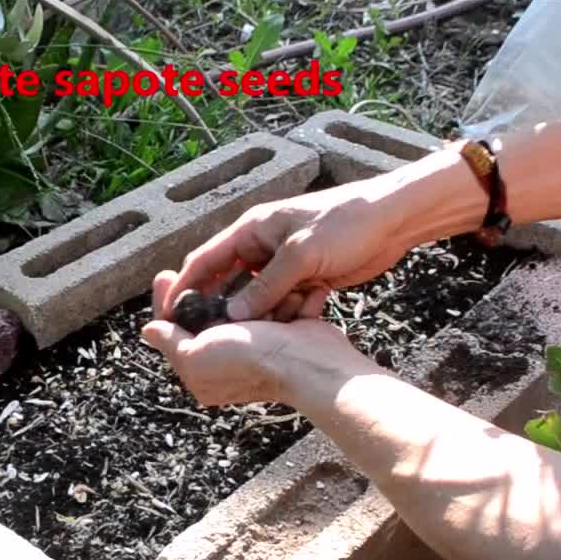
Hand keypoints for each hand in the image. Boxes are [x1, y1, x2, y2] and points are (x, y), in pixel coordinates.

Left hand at [142, 271, 363, 406]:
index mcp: (204, 370)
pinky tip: (258, 281)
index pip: (175, 331)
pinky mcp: (281, 330)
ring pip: (237, 304)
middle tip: (190, 266)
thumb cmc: (251, 361)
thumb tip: (148, 331)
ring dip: (236, 288)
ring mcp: (257, 343)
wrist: (310, 363)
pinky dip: (266, 294)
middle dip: (203, 290)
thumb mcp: (196, 356)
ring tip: (228, 271)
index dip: (167, 302)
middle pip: (205, 314)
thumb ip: (171, 343)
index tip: (164, 275)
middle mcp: (228, 359)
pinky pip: (268, 303)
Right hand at [159, 180, 410, 323]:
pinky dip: (281, 316)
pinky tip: (286, 331)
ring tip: (249, 340)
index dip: (184, 286)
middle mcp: (260, 247)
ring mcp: (281, 263)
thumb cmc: (345, 223)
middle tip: (205, 338)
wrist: (391, 219)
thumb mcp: (301, 254)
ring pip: (255, 297)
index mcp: (251, 230)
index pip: (205, 260)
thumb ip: (267, 286)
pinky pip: (281, 303)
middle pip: (226, 282)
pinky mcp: (303, 278)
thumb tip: (233, 315)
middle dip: (218, 308)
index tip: (168, 313)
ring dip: (256, 316)